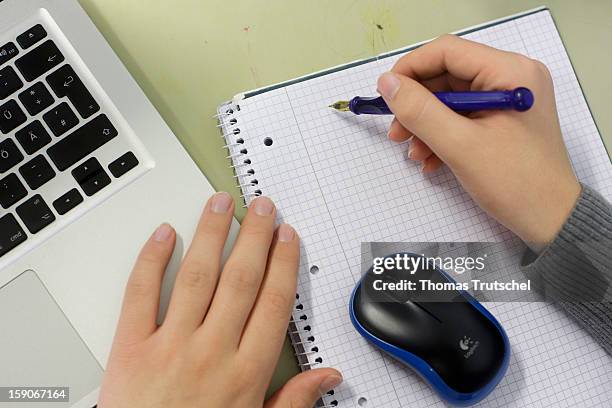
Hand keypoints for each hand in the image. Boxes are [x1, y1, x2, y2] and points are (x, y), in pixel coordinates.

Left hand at [98, 193, 341, 407]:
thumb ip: (294, 400)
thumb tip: (328, 375)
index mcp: (245, 372)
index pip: (272, 302)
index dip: (282, 262)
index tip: (286, 236)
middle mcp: (211, 351)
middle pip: (240, 279)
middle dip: (254, 236)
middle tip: (262, 207)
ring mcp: (170, 345)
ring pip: (197, 275)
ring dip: (211, 233)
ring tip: (220, 204)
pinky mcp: (130, 347)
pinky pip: (140, 294)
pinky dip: (152, 260)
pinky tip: (165, 234)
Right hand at [377, 35, 580, 249]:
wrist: (550, 219)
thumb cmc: (514, 182)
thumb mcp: (460, 145)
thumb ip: (420, 111)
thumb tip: (387, 82)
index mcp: (509, 72)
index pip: (447, 51)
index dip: (410, 69)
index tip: (386, 95)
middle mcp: (511, 77)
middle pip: (447, 76)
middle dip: (417, 105)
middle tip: (397, 133)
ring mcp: (508, 99)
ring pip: (451, 99)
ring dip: (426, 124)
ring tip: (414, 153)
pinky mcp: (503, 119)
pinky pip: (463, 116)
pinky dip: (442, 135)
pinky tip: (431, 159)